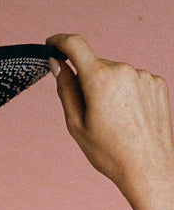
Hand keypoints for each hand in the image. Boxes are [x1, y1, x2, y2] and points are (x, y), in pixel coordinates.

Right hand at [46, 33, 173, 201]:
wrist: (148, 168)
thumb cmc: (110, 152)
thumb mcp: (76, 125)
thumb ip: (65, 90)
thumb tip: (58, 65)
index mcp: (99, 80)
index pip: (74, 45)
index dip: (59, 41)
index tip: (52, 45)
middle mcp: (123, 70)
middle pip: (96, 66)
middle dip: (89, 82)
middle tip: (92, 114)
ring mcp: (143, 76)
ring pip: (116, 74)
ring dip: (110, 89)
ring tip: (116, 121)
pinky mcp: (157, 83)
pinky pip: (134, 81)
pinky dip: (127, 94)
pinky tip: (130, 118)